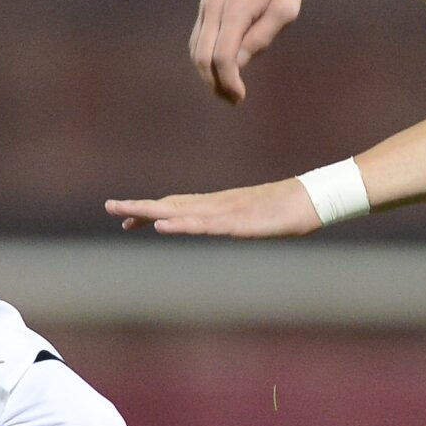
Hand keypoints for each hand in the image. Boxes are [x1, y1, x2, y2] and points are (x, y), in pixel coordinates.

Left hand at [106, 178, 318, 237]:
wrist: (315, 198)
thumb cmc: (289, 208)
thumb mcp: (257, 219)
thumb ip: (240, 221)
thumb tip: (229, 228)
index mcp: (220, 205)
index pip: (179, 206)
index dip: (151, 211)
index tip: (125, 218)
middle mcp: (218, 204)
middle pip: (173, 205)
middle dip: (140, 207)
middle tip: (109, 206)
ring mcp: (227, 212)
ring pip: (183, 212)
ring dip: (153, 212)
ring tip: (126, 213)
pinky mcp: (238, 221)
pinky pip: (205, 224)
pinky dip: (182, 224)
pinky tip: (164, 225)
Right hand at [190, 0, 304, 104]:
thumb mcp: (286, 9)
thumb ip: (262, 36)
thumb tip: (239, 63)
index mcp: (235, 10)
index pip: (222, 56)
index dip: (228, 81)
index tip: (240, 97)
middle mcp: (214, 8)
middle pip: (202, 56)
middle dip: (214, 83)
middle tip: (233, 99)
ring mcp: (207, 5)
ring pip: (195, 48)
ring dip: (207, 72)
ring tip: (227, 87)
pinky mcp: (207, 4)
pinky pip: (198, 37)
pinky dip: (204, 57)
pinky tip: (220, 66)